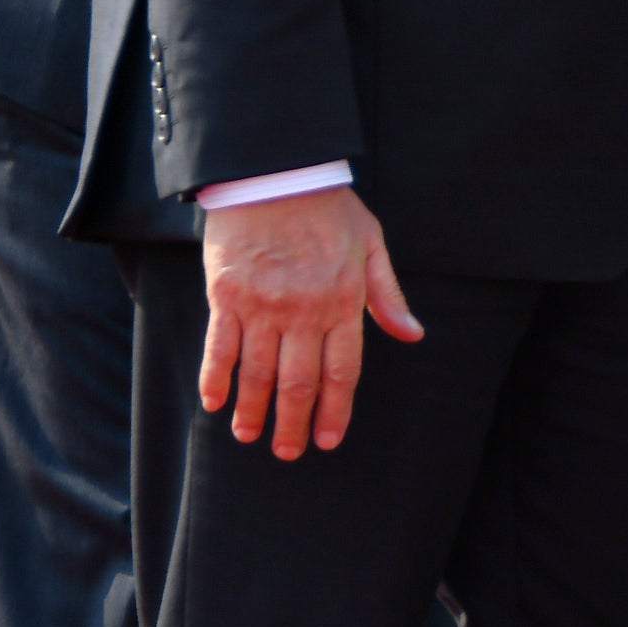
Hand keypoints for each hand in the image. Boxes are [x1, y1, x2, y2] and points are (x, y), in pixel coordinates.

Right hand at [198, 186, 421, 459]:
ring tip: (250, 435)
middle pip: (299, 383)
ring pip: (258, 373)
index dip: (335, 411)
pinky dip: (216, 380)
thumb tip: (413, 335)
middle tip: (287, 453)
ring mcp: (263, 305)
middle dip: (293, 424)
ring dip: (252, 410)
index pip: (342, 371)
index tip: (328, 440)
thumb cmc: (329, 209)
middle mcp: (305, 310)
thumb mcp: (372, 244)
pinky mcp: (227, 295)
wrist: (278, 173)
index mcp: (344, 300)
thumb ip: (388, 295)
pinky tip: (214, 404)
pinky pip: (220, 348)